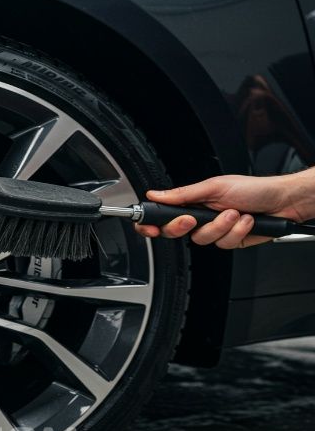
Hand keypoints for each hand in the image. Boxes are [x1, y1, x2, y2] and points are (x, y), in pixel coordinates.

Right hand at [134, 170, 314, 248]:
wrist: (282, 202)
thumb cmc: (252, 188)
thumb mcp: (214, 186)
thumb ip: (183, 194)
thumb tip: (156, 194)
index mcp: (192, 201)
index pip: (163, 215)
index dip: (151, 224)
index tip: (149, 226)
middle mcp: (200, 217)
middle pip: (175, 232)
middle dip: (184, 226)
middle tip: (193, 219)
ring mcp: (215, 230)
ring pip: (202, 239)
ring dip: (221, 225)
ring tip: (235, 212)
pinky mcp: (229, 241)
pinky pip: (223, 244)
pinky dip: (236, 231)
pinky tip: (245, 221)